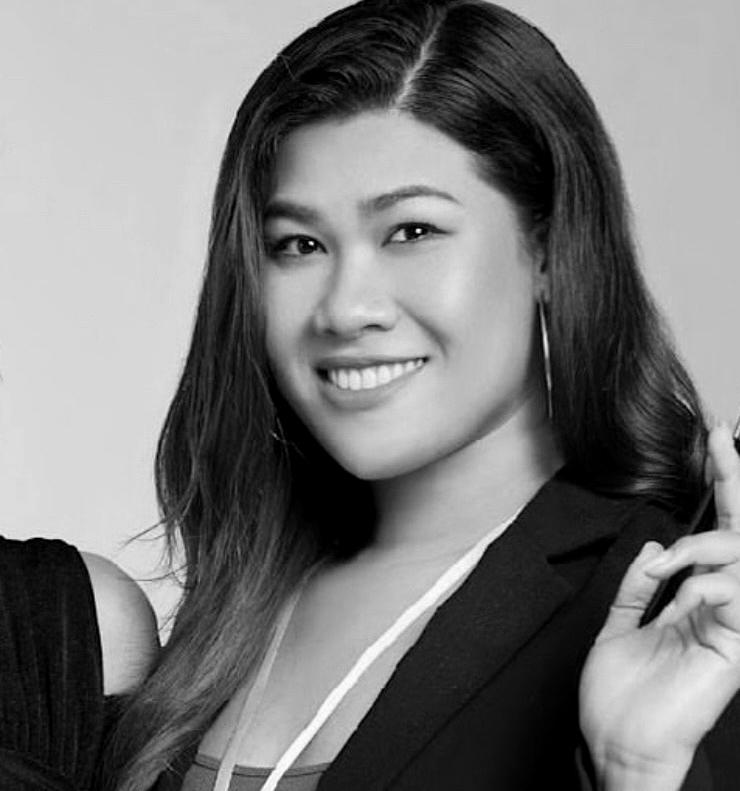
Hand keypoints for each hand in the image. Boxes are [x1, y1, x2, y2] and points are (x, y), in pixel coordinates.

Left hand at [579, 421, 739, 790]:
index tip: (712, 444)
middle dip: (734, 479)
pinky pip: (735, 592)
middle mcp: (720, 606)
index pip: (714, 536)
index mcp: (694, 600)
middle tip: (722, 435)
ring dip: (700, 546)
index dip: (718, 489)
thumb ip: (638, 585)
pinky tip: (679, 596)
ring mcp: (731, 624)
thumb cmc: (621, 693)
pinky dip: (703, 581)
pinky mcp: (736, 645)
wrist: (619, 744)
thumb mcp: (619, 624)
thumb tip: (658, 547)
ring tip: (668, 564)